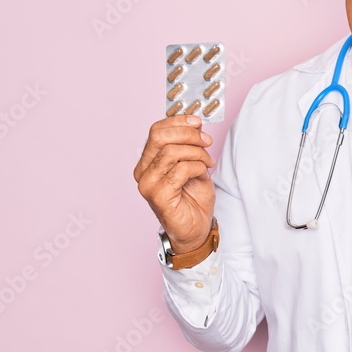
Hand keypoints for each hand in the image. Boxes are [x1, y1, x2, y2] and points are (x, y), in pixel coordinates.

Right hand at [134, 115, 215, 252]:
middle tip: (207, 141)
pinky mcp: (157, 196)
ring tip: (207, 162)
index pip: (156, 130)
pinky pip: (180, 170)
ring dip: (197, 153)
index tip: (198, 122)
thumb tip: (195, 123)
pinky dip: (197, 167)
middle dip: (189, 134)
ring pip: (171, 152)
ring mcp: (148, 184)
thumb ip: (189, 145)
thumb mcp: (193, 164)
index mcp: (148, 161)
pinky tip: (202, 174)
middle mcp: (143, 171)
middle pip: (160, 136)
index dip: (178, 121)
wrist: (196, 229)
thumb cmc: (193, 199)